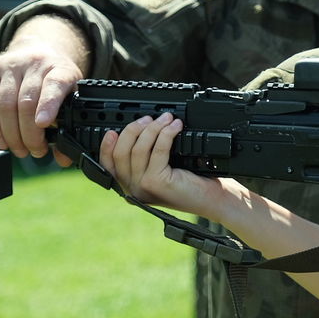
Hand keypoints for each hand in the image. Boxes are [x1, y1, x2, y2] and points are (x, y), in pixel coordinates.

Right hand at [0, 17, 86, 164]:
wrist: (40, 49)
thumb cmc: (56, 79)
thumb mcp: (71, 96)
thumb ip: (68, 125)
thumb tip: (63, 158)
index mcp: (60, 68)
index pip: (54, 84)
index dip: (48, 104)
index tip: (43, 124)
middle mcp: (35, 62)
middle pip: (26, 101)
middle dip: (29, 134)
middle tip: (35, 151)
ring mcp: (11, 64)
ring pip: (5, 103)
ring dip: (11, 134)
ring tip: (20, 149)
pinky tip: (3, 140)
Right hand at [98, 113, 222, 216]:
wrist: (212, 199)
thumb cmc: (191, 184)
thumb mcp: (162, 171)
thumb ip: (145, 159)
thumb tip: (140, 129)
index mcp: (130, 187)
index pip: (107, 165)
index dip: (106, 145)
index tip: (113, 130)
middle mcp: (132, 190)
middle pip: (120, 152)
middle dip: (134, 129)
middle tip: (150, 118)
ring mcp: (143, 187)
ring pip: (139, 148)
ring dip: (153, 128)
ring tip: (167, 118)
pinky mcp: (156, 182)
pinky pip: (157, 150)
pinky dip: (166, 134)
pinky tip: (175, 127)